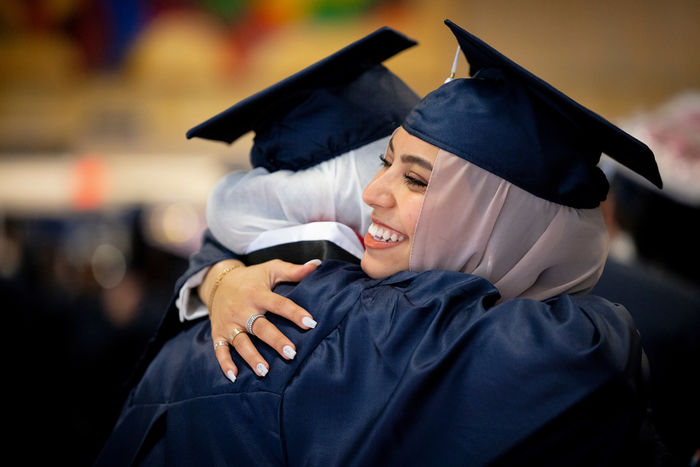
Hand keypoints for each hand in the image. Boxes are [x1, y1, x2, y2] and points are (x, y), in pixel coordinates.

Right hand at [199, 258, 319, 381]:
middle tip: (292, 353)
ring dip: (252, 357)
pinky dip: (225, 363)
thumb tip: (317, 265)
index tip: (311, 322)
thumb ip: (293, 270)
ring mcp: (229, 323)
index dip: (294, 313)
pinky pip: (220, 350)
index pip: (279, 304)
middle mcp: (242, 310)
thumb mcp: (271, 269)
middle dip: (275, 340)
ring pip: (241, 342)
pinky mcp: (218, 334)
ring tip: (266, 371)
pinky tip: (234, 376)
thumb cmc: (252, 278)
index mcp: (258, 294)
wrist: (218, 282)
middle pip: (260, 327)